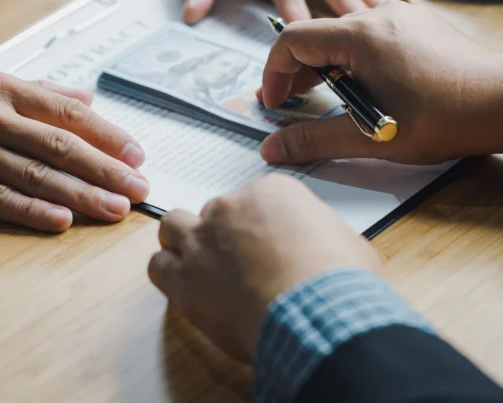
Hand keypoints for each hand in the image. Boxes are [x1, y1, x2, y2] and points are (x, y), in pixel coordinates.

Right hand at [0, 70, 148, 232]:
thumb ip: (38, 89)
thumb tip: (86, 95)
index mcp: (3, 90)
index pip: (68, 113)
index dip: (108, 135)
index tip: (137, 154)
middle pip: (61, 146)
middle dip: (106, 170)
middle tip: (139, 189)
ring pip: (36, 174)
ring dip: (80, 194)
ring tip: (114, 210)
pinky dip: (31, 210)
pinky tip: (59, 221)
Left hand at [147, 174, 379, 361]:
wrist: (318, 311)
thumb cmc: (338, 279)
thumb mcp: (345, 241)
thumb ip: (319, 233)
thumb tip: (318, 245)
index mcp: (270, 192)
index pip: (250, 200)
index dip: (255, 225)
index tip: (263, 245)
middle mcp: (230, 207)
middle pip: (213, 212)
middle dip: (221, 235)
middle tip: (236, 262)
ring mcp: (202, 239)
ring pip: (174, 226)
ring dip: (183, 244)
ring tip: (200, 268)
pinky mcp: (183, 275)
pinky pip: (158, 265)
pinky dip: (169, 274)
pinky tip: (186, 288)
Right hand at [259, 1, 502, 164]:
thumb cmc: (445, 117)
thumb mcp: (371, 136)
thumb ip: (315, 140)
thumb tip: (274, 149)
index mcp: (360, 34)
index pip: (293, 39)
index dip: (274, 72)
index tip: (275, 102)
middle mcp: (378, 15)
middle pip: (317, 35)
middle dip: (298, 71)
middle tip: (291, 103)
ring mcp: (401, 16)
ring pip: (344, 35)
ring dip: (328, 66)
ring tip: (330, 99)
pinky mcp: (418, 25)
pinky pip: (371, 36)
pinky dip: (355, 59)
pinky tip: (366, 88)